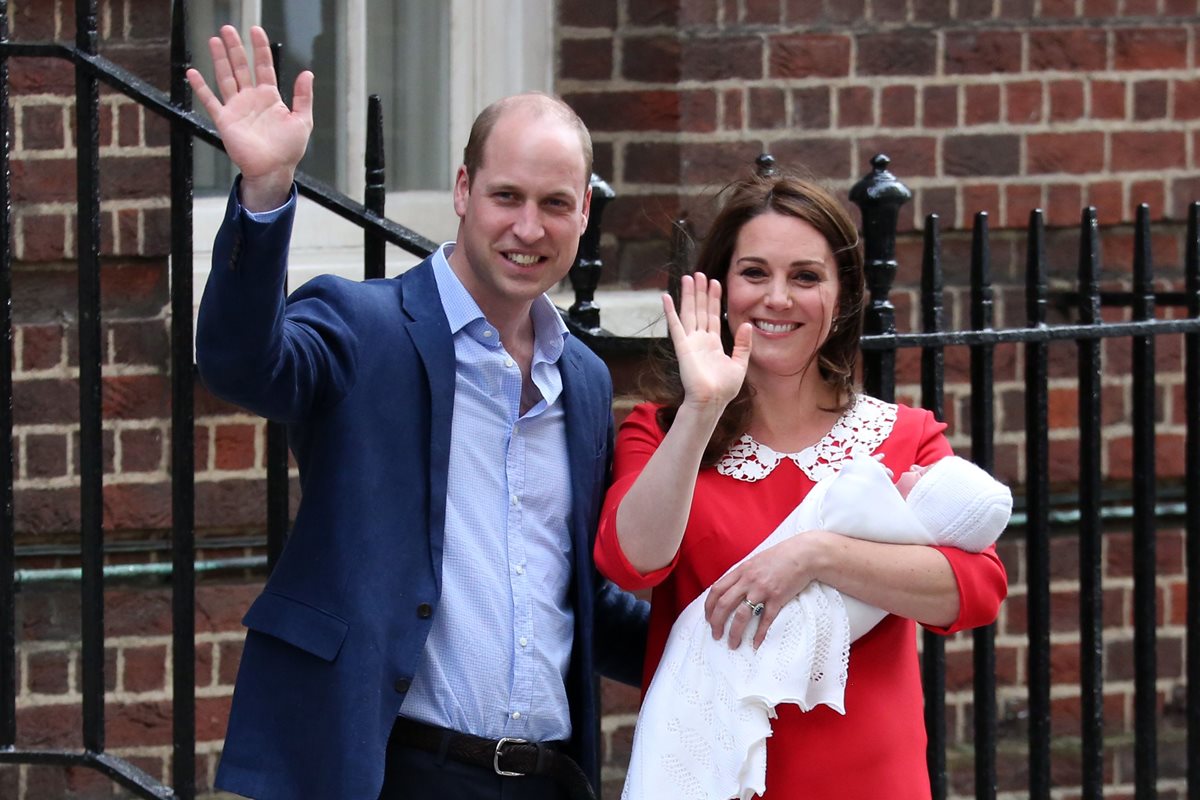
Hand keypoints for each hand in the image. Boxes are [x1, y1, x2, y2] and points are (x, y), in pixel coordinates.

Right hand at [186, 25, 313, 210]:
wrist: (273, 170)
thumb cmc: (289, 149)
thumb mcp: (302, 120)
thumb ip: (303, 96)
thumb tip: (307, 73)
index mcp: (270, 97)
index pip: (264, 66)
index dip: (260, 48)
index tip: (256, 31)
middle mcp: (251, 99)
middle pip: (241, 67)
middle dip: (235, 48)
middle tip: (228, 29)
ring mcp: (237, 108)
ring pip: (226, 77)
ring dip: (219, 59)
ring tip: (214, 40)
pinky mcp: (225, 120)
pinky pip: (210, 101)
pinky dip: (201, 88)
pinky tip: (192, 73)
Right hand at [662, 273, 752, 410]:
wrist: (712, 401)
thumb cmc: (724, 388)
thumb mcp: (739, 364)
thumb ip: (743, 344)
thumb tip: (748, 325)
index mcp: (713, 343)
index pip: (713, 315)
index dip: (714, 299)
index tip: (715, 282)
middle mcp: (700, 340)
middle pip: (700, 310)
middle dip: (700, 292)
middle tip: (699, 274)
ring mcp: (690, 342)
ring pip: (689, 312)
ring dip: (688, 295)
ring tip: (688, 278)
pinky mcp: (682, 347)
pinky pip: (675, 326)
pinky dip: (670, 311)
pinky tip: (666, 297)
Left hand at [703, 532, 828, 649]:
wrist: (803, 555)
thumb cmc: (780, 557)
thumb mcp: (755, 561)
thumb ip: (743, 574)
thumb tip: (731, 589)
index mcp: (741, 571)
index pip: (717, 590)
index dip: (709, 607)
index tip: (708, 619)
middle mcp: (748, 580)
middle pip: (725, 604)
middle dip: (717, 622)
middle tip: (716, 635)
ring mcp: (762, 590)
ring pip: (742, 614)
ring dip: (735, 632)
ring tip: (732, 644)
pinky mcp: (778, 598)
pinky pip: (765, 619)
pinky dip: (759, 634)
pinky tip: (755, 644)